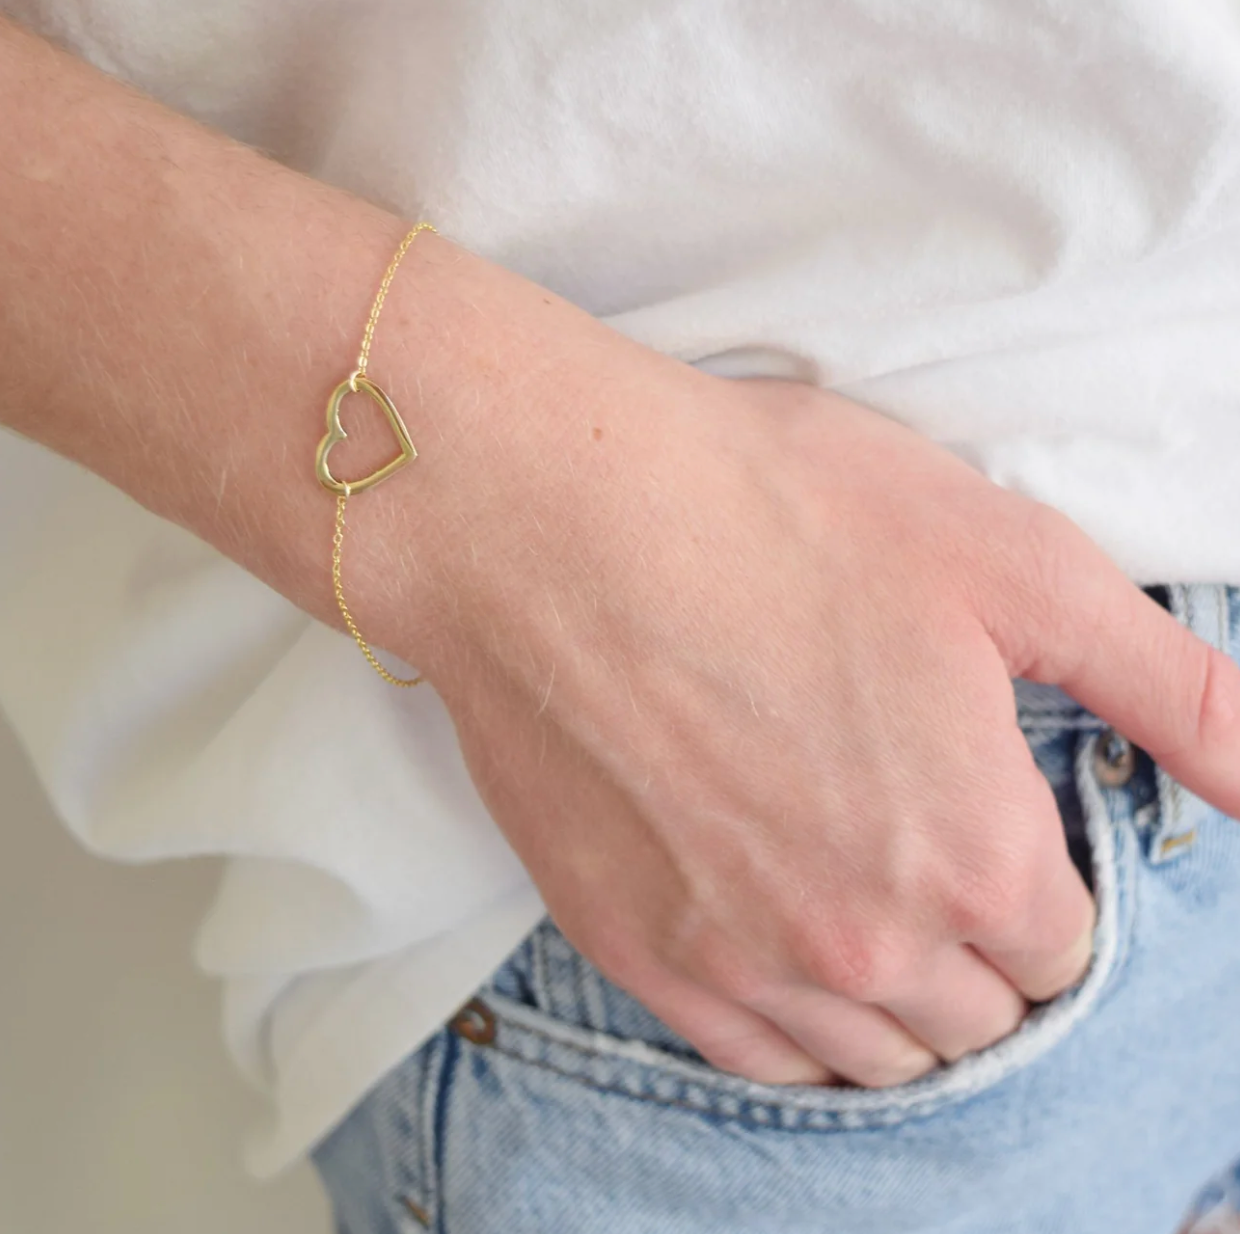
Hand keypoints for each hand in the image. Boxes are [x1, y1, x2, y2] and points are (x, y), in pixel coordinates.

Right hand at [404, 326, 1239, 1087]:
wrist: (549, 517)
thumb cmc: (769, 513)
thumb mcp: (1011, 562)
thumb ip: (1172, 692)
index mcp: (972, 854)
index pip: (1060, 945)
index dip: (1039, 877)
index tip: (994, 816)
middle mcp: (860, 940)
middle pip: (975, 1012)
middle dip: (980, 944)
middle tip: (927, 846)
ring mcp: (737, 959)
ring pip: (873, 1052)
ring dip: (896, 995)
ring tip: (865, 901)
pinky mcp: (633, 950)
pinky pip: (758, 1058)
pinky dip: (796, 1022)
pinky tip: (785, 947)